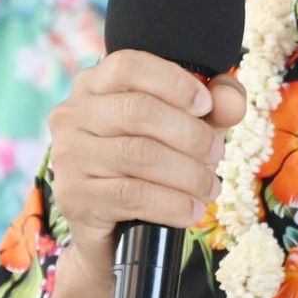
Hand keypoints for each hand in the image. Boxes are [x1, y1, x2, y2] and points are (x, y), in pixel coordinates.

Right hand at [45, 51, 246, 259]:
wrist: (114, 231)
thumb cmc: (151, 166)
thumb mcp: (188, 129)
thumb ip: (215, 107)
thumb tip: (229, 99)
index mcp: (94, 85)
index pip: (128, 65)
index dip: (174, 82)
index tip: (206, 106)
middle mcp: (72, 114)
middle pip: (138, 110)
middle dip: (190, 134)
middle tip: (216, 155)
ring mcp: (67, 155)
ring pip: (139, 154)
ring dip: (187, 174)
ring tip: (210, 187)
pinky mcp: (73, 196)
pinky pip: (132, 195)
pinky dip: (172, 203)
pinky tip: (192, 210)